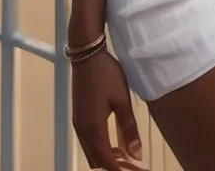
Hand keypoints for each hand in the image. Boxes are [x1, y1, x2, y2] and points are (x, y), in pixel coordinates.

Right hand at [72, 49, 143, 169]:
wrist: (86, 54)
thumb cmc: (107, 75)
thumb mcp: (122, 100)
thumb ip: (128, 128)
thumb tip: (136, 155)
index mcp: (94, 129)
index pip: (106, 161)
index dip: (120, 169)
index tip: (135, 169)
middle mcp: (82, 131)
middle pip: (96, 161)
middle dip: (113, 166)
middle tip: (133, 164)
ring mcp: (78, 124)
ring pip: (91, 152)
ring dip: (106, 157)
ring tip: (126, 157)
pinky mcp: (78, 116)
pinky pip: (88, 141)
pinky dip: (100, 148)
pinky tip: (113, 143)